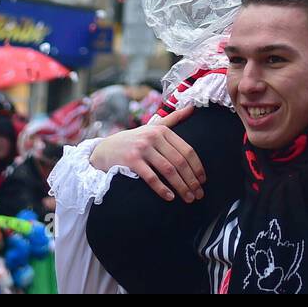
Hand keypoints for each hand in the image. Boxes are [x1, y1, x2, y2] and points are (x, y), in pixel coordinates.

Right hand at [88, 103, 204, 202]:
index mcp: (162, 130)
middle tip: (198, 195)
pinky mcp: (131, 160)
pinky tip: (170, 197)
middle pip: (179, 161)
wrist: (104, 150)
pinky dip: (162, 189)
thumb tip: (192, 108)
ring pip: (168, 170)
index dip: (197, 167)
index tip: (203, 180)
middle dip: (191, 180)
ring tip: (188, 198)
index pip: (186, 150)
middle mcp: (153, 137)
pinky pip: (151, 177)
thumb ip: (173, 119)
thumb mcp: (152, 127)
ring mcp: (142, 148)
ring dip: (181, 186)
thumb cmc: (133, 140)